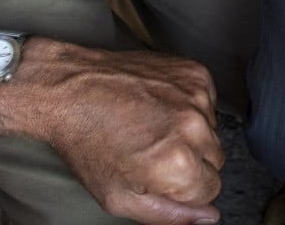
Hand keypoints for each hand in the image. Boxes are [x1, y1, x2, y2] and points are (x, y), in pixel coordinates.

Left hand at [0, 41, 222, 224]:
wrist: (70, 89)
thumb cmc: (87, 142)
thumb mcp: (119, 198)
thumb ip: (170, 215)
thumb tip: (208, 218)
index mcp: (179, 163)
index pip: (210, 190)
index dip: (182, 189)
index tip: (158, 175)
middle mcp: (194, 127)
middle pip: (214, 160)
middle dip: (190, 161)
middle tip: (153, 151)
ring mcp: (196, 96)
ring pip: (211, 130)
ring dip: (190, 132)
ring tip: (152, 125)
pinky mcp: (195, 74)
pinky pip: (207, 102)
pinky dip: (188, 106)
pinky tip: (158, 105)